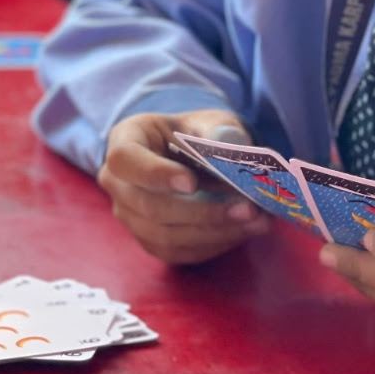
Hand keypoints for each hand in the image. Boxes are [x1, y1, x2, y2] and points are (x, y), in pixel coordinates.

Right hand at [98, 109, 270, 265]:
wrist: (193, 156)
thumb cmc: (196, 134)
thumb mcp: (210, 121)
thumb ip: (221, 129)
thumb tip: (233, 147)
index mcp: (125, 140)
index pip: (125, 160)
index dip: (155, 174)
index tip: (191, 183)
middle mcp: (118, 183)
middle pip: (149, 206)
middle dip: (202, 212)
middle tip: (247, 208)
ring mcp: (130, 216)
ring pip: (165, 236)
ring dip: (214, 232)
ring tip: (256, 221)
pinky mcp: (150, 240)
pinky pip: (179, 252)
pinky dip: (214, 244)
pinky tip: (244, 232)